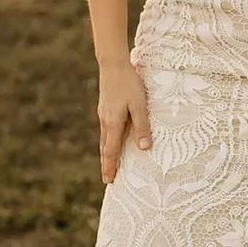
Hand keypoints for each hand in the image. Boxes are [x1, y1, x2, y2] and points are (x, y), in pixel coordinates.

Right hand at [98, 60, 151, 183]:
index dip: (110, 166)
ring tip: (108, 164)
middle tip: (107, 179)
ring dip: (106, 153)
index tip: (109, 180)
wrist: (113, 65)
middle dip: (106, 164)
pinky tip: (110, 140)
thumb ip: (142, 127)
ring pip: (104, 139)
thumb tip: (144, 148)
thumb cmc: (129, 84)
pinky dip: (107, 141)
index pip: (111, 150)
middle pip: (104, 147)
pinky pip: (105, 130)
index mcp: (113, 123)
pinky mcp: (105, 108)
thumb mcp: (140, 105)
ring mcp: (103, 114)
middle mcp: (105, 121)